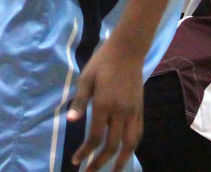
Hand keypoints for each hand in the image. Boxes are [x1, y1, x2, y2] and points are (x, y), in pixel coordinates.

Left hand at [66, 35, 143, 169]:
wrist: (127, 50)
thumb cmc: (102, 62)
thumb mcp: (86, 78)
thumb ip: (80, 101)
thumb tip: (70, 121)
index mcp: (104, 104)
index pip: (95, 137)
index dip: (85, 152)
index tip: (76, 161)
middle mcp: (120, 112)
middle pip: (112, 146)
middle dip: (100, 162)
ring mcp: (133, 112)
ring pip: (129, 144)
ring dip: (121, 161)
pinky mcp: (140, 109)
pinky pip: (138, 134)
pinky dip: (132, 147)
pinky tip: (126, 152)